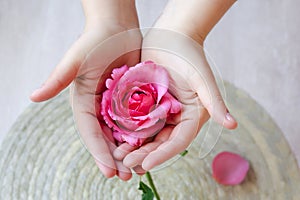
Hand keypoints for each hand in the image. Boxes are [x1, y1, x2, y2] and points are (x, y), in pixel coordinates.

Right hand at [30, 0, 141, 180]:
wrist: (117, 26)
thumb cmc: (95, 40)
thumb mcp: (76, 60)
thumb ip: (58, 79)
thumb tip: (33, 96)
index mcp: (83, 102)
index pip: (91, 133)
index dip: (99, 153)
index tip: (109, 172)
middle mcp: (99, 107)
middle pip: (106, 137)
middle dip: (115, 158)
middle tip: (125, 177)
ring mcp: (115, 104)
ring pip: (122, 132)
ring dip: (129, 151)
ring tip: (138, 169)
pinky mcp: (131, 98)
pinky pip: (137, 119)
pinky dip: (142, 134)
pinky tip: (150, 147)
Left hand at [113, 28, 236, 172]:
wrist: (173, 35)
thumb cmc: (190, 54)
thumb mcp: (202, 78)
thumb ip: (214, 101)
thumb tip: (233, 125)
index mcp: (191, 116)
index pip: (177, 141)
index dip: (163, 155)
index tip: (147, 165)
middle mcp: (175, 117)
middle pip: (159, 142)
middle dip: (144, 154)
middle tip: (126, 164)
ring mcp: (159, 111)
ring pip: (145, 134)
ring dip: (132, 146)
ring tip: (117, 155)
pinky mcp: (145, 102)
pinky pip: (134, 119)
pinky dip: (125, 129)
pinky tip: (112, 136)